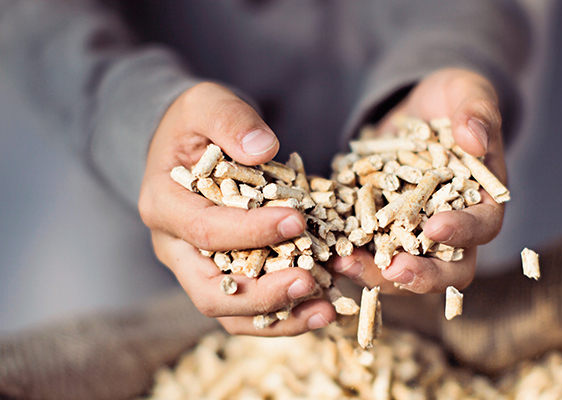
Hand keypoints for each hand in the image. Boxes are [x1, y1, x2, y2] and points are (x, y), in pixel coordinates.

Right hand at [139, 82, 335, 334]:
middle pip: (210, 291)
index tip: (297, 220)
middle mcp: (174, 247)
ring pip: (230, 311)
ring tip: (326, 311)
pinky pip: (249, 308)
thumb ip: (230, 119)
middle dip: (263, 293)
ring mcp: (197, 267)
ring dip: (279, 317)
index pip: (205, 230)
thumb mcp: (206, 103)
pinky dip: (284, 315)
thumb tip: (264, 148)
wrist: (188, 144)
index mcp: (163, 205)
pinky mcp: (222, 274)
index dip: (251, 231)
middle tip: (310, 282)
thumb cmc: (195, 124)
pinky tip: (322, 308)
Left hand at [333, 68, 506, 294]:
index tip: (434, 227)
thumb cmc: (449, 100)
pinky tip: (324, 251)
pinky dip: (347, 253)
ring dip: (375, 272)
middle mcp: (451, 227)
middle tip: (394, 269)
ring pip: (401, 268)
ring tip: (344, 263)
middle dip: (421, 275)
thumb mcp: (464, 93)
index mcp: (481, 200)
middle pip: (447, 268)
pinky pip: (365, 250)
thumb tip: (474, 139)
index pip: (481, 227)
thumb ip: (474, 112)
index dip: (462, 233)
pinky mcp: (379, 228)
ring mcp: (412, 233)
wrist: (412, 109)